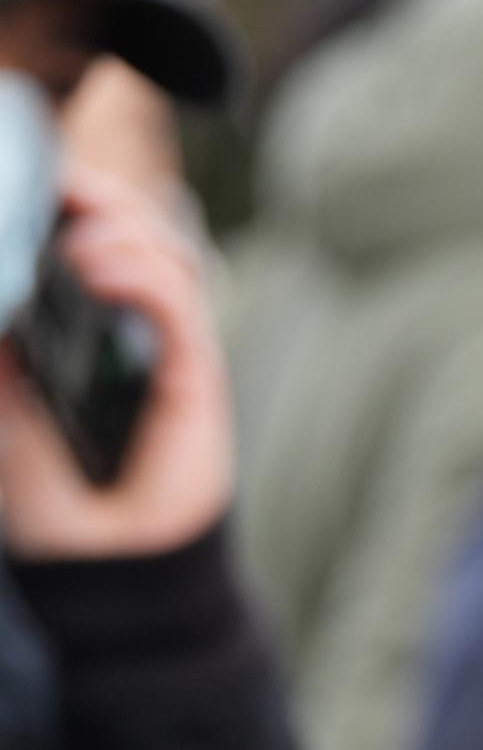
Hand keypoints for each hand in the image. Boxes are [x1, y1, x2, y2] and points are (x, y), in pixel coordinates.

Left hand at [0, 176, 234, 559]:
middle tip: (52, 184)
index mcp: (90, 330)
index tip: (34, 181)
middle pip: (133, 232)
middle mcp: (135, 331)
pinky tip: (98, 266)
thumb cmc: (54, 501)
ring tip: (71, 227)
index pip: (92, 242)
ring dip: (120, 224)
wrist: (103, 569)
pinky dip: (143, 276)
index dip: (70, 203)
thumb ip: (3, 351)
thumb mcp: (2, 408)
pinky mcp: (196, 377)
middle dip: (95, 196)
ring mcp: (169, 351)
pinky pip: (180, 306)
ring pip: (163, 253)